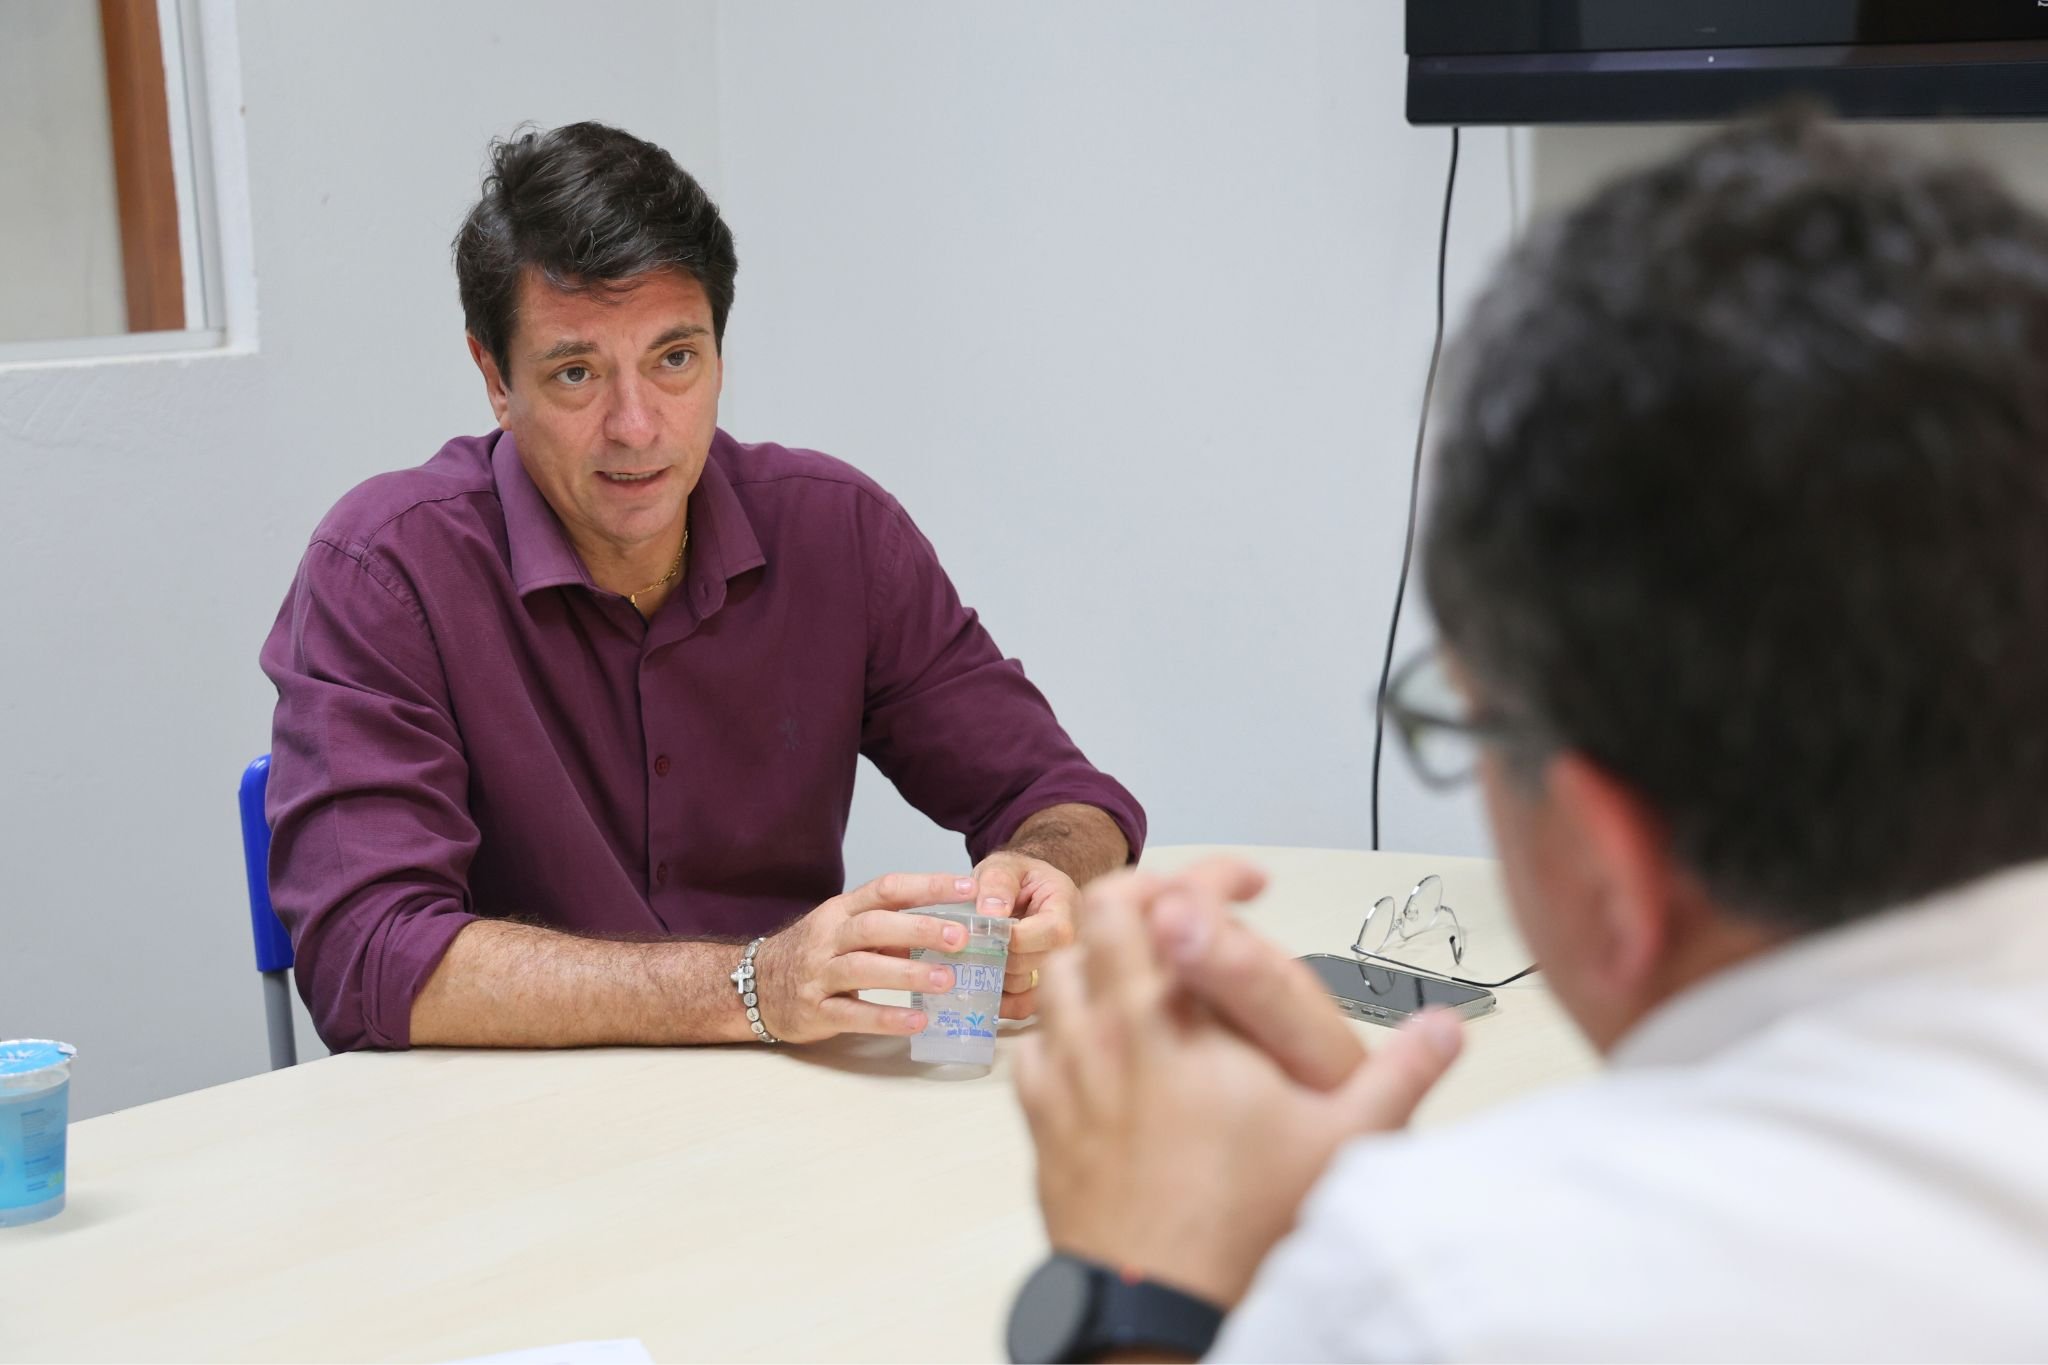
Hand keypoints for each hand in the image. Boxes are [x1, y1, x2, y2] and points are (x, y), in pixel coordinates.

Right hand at [751, 873, 975, 1042]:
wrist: (752, 987)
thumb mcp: (846, 930)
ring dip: (907, 973)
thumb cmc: (815, 954)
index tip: (968, 889)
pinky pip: (852, 1015)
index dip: (927, 886)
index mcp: (842, 910)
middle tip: (962, 937)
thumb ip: (891, 929)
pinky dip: (886, 1018)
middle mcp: (829, 937)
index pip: (886, 888)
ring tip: (946, 980)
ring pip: (863, 968)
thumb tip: (949, 928)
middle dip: (920, 928)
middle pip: (874, 925)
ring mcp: (819, 974)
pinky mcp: (815, 1011)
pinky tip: (917, 1021)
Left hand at [971, 851, 1079, 1019]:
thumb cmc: (1018, 878)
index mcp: (1068, 908)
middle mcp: (1073, 944)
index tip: (985, 931)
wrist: (1025, 891)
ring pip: (1027, 990)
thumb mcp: (1004, 866)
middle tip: (974, 945)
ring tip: (979, 958)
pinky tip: (985, 984)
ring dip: (996, 978)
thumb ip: (997, 882)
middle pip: (1037, 965)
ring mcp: (1062, 971)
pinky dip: (1001, 1002)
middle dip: (999, 957)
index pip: (1052, 933)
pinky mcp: (1047, 989)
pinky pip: (1025, 1008)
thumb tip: (991, 913)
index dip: (1014, 938)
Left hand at [1012, 866, 1464, 1308]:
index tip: (1247, 884)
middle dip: (1143, 898)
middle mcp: (1109, 1032)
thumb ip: (1400, 1077)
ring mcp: (1067, 1075)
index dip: (1209, 873)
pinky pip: (1035, 1048)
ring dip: (1099, 960)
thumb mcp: (1343, 1144)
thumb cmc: (1240, 1228)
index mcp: (1176, 1019)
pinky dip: (1063, 1032)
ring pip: (1058, 974)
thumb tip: (1446, 1030)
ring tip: (1145, 977)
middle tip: (1185, 917)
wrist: (1158, 1307)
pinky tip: (1100, 1052)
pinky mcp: (1042, 1123)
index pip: (1169, 899)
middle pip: (1097, 915)